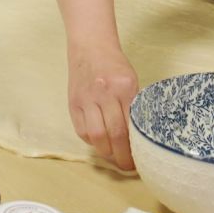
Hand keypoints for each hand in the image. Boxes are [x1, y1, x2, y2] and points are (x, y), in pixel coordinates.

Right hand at [67, 43, 138, 169]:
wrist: (90, 46)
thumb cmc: (115, 65)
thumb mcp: (131, 81)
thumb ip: (133, 106)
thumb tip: (137, 137)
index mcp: (124, 87)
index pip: (130, 126)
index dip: (134, 149)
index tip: (139, 161)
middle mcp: (104, 93)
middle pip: (113, 134)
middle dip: (121, 156)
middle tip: (127, 166)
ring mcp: (86, 99)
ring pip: (95, 136)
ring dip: (106, 152)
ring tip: (114, 157)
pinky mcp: (73, 103)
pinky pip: (82, 130)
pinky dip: (92, 141)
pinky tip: (99, 142)